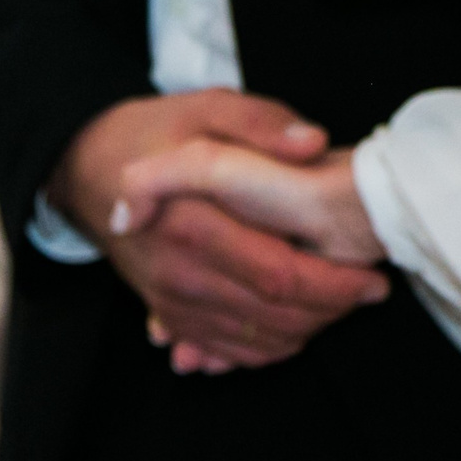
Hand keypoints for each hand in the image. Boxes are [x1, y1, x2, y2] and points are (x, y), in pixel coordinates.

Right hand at [48, 90, 389, 373]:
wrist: (88, 168)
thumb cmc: (154, 133)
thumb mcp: (206, 107)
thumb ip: (260, 124)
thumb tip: (310, 143)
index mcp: (191, 223)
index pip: (277, 275)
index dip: (334, 285)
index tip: (372, 277)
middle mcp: (177, 272)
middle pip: (271, 316)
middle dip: (330, 312)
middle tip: (368, 292)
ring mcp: (168, 300)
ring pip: (252, 343)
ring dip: (306, 332)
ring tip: (341, 305)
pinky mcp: (166, 314)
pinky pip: (225, 353)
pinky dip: (266, 350)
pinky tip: (296, 328)